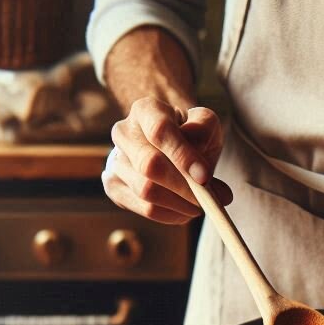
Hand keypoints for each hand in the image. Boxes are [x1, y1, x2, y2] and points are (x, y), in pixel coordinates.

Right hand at [102, 97, 231, 224]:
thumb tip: (204, 177)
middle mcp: (123, 132)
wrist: (170, 147)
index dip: (182, 156)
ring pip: (146, 191)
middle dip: (183, 187)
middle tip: (210, 200)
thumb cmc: (191, 135)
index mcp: (146, 110)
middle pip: (150, 165)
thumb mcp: (206, 127)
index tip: (204, 178)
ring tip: (201, 204)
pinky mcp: (113, 185)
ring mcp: (114, 160)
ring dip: (181, 204)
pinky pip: (145, 208)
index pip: (160, 131)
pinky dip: (171, 214)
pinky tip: (185, 210)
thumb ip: (207, 140)